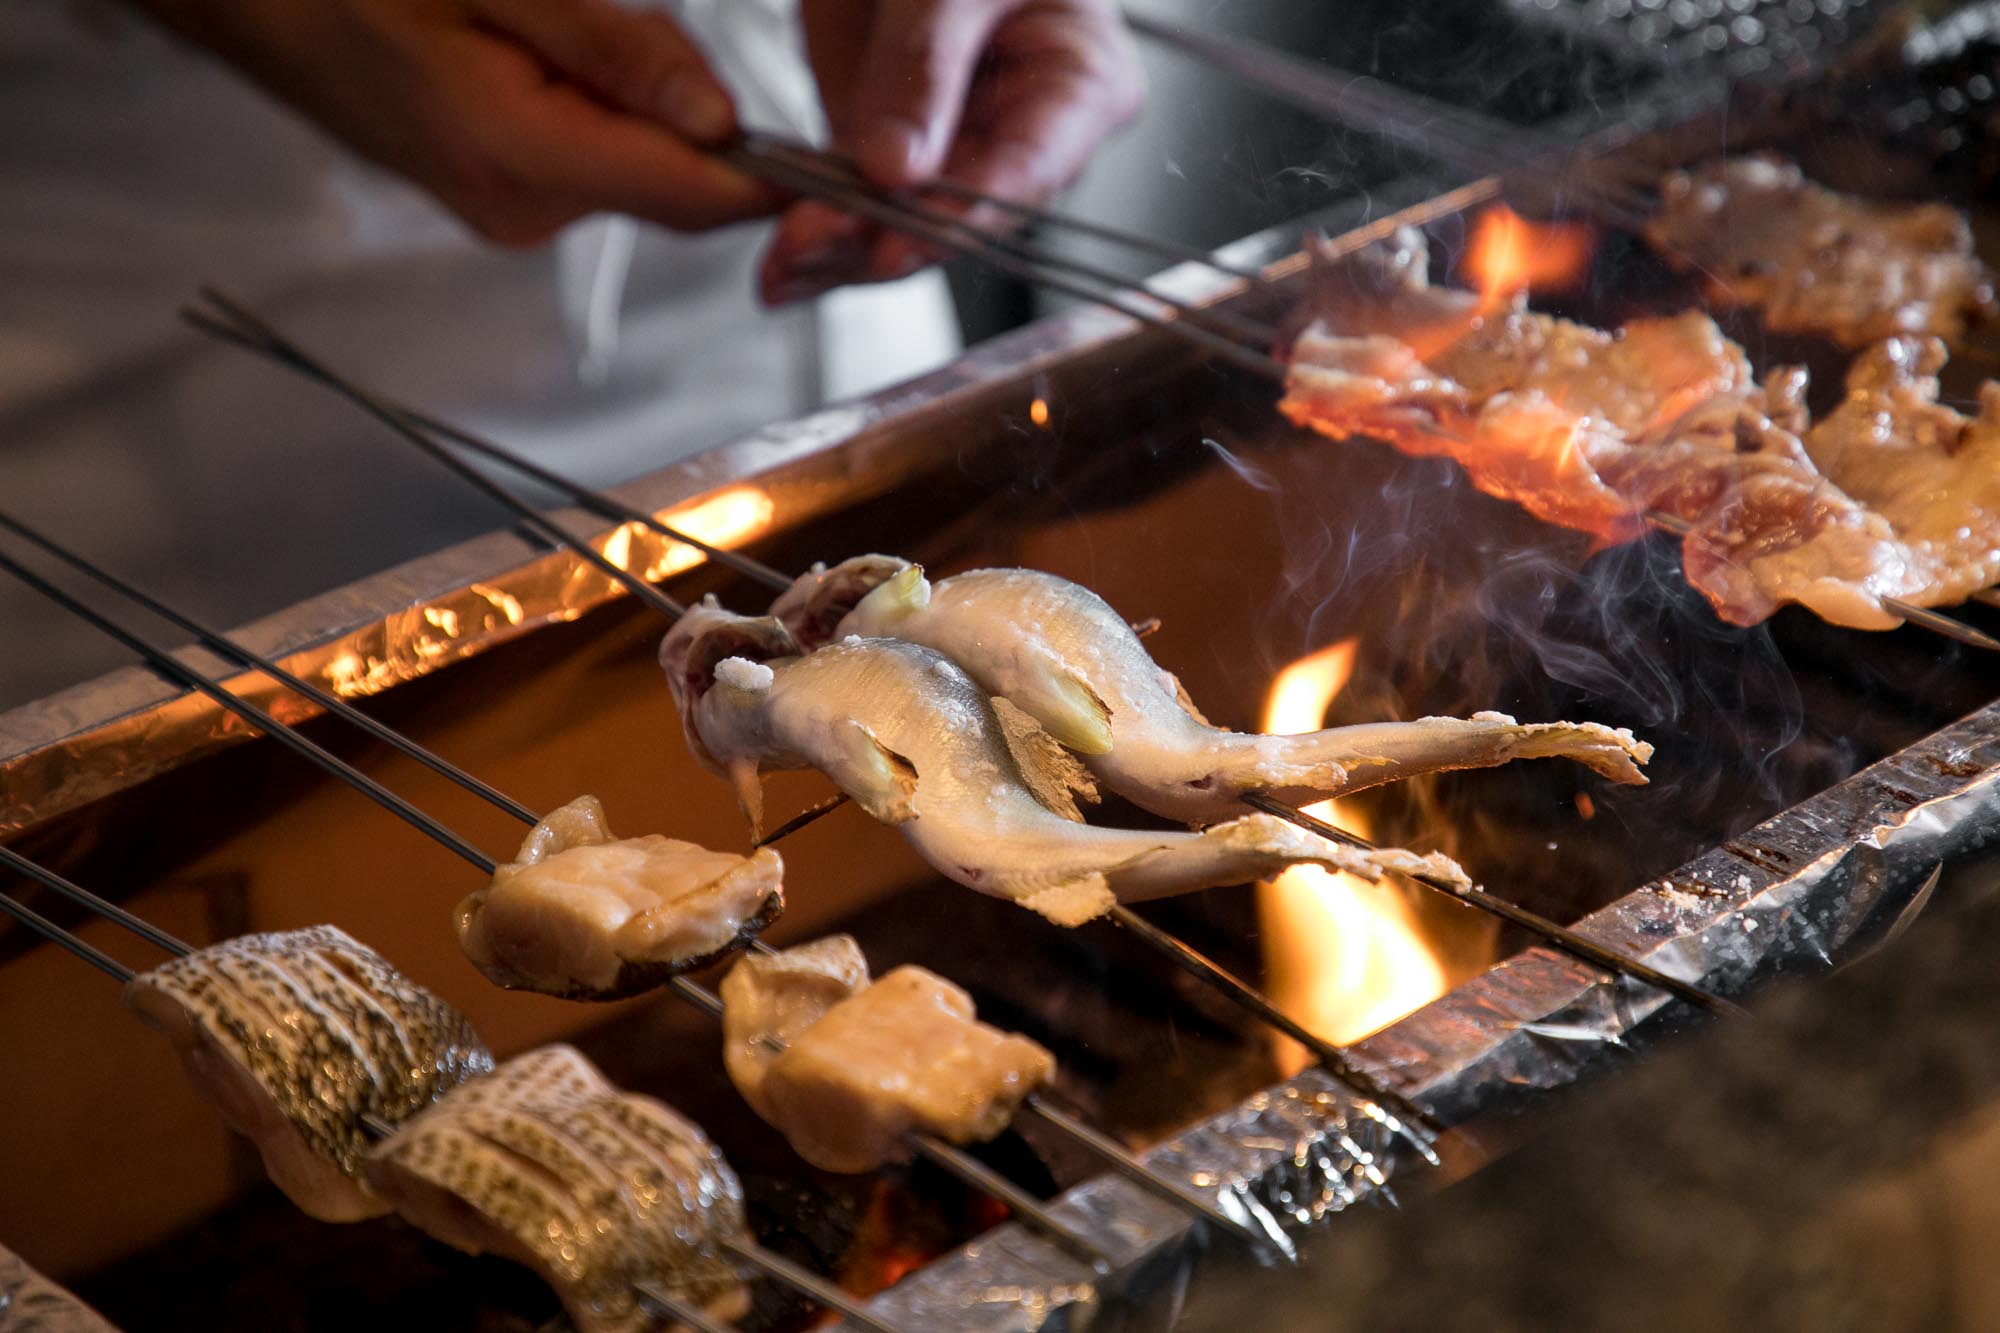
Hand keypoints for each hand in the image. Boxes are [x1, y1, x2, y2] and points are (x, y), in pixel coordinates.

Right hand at [136, 0, 782, 245]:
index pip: (693, 197)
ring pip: (639, 168)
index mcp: (523, 160)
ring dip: (646, 103)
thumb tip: (717, 120)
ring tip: (566, 26)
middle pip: (677, 184)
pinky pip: (595, 158)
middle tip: (642, 27)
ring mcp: (511, 211)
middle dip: (699, 114)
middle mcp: (524, 211)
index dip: (778, 177)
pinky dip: (605, 110)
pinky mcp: (506, 194)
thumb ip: (614, 49)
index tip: (844, 155)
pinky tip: (548, 52)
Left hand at [762, 0, 1143, 304]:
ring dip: (839, 255)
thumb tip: (893, 168)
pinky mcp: (900, 154)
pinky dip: (819, 234)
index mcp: (1079, 85)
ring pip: (906, 227)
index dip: (961, 216)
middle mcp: (1024, 134)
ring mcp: (959, 149)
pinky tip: (784, 263)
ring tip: (782, 270)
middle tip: (810, 250)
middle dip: (879, 244)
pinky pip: (863, 207)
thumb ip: (921, 70)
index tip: (899, 241)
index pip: (1026, 170)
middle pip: (960, 216)